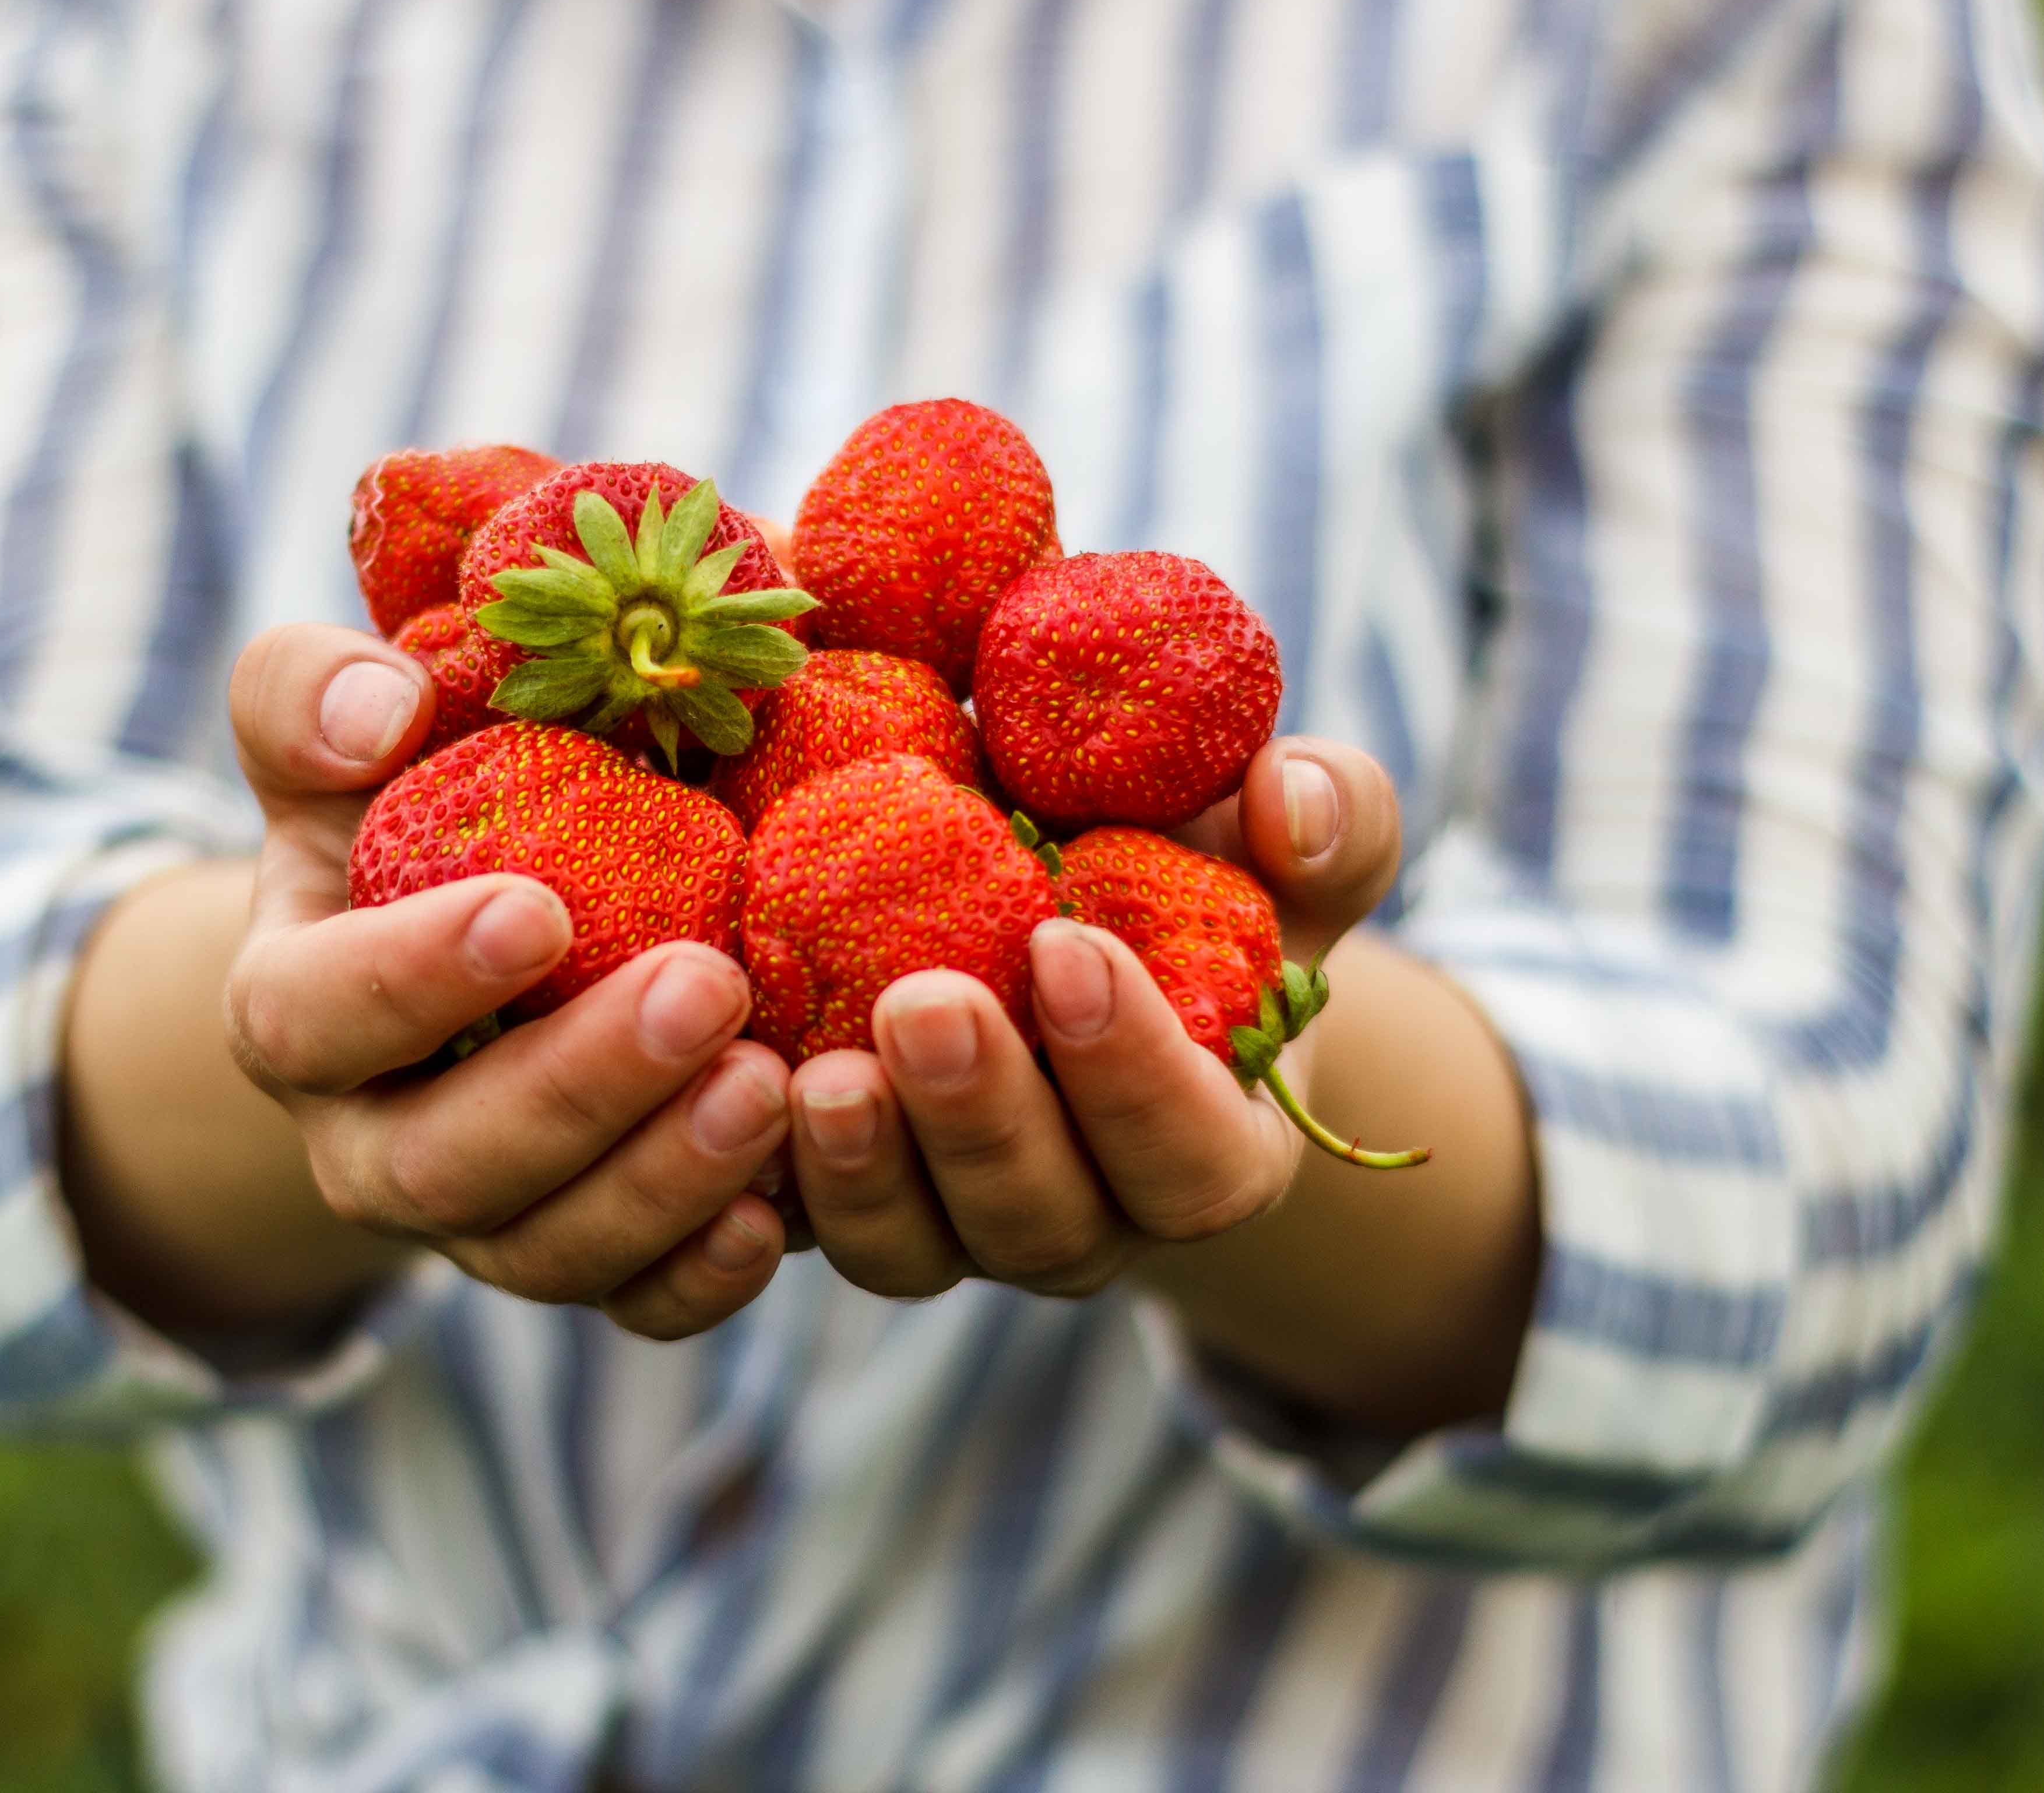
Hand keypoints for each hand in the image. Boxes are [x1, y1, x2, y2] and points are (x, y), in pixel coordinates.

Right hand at [221, 623, 792, 1339]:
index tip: (538, 910)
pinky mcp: (580, 1259)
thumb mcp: (332, 740)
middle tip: (709, 987)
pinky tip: (778, 1214)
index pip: (318, 1015)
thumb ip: (313, 698)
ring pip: (546, 1251)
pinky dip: (701, 1277)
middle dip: (579, 1086)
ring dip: (660, 1181)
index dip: (416, 976)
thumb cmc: (395, 810)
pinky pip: (632, 1307)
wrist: (453, 933)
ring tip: (771, 1088)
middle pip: (446, 1162)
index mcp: (295, 1009)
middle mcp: (368, 1143)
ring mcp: (477, 1220)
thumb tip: (378, 706)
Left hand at [782, 739, 1403, 1299]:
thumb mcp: (1267, 847)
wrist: (1066, 924)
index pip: (1194, 1159)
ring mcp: (955, 1226)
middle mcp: (1085, 1216)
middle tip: (921, 1005)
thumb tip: (1292, 796)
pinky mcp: (841, 1207)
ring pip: (911, 1247)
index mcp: (1209, 1148)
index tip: (1070, 946)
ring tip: (813, 1070)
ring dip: (864, 1170)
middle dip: (982, 1120)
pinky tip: (719, 1094)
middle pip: (1041, 1217)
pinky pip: (796, 1236)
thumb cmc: (1189, 881)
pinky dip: (756, 1185)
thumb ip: (1324, 817)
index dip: (1136, 1075)